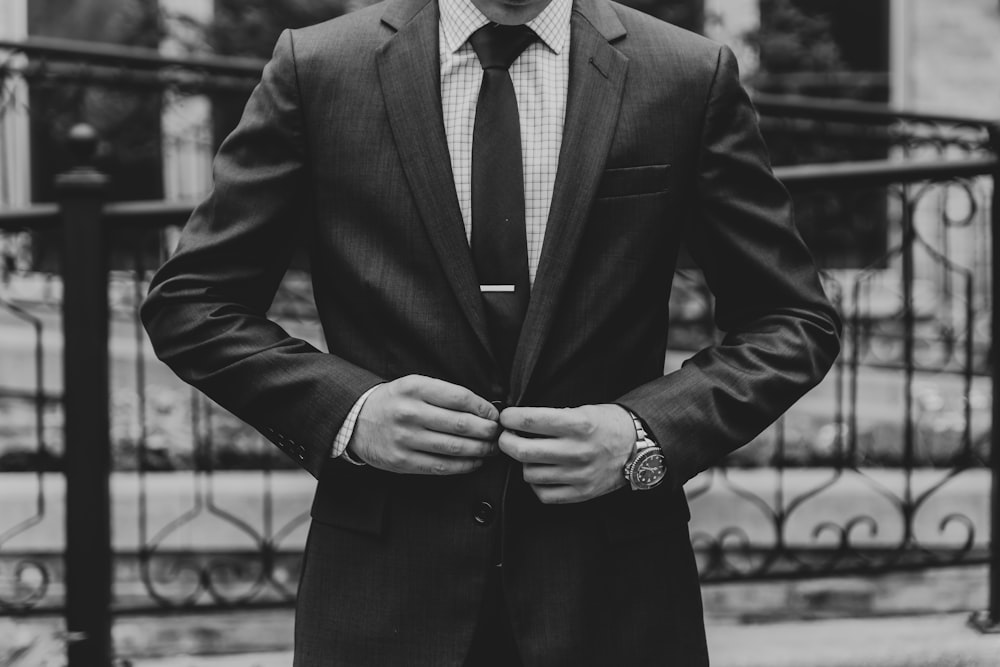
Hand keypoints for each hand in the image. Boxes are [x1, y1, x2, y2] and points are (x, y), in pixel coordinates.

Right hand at [348, 375, 500, 474]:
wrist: (356, 420)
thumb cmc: (393, 402)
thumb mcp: (413, 385)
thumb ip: (444, 393)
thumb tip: (484, 408)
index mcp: (414, 388)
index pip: (460, 397)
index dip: (484, 408)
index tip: (495, 414)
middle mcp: (409, 413)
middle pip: (461, 424)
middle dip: (488, 431)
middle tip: (499, 433)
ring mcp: (405, 438)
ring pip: (454, 447)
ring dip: (480, 450)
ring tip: (492, 448)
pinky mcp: (402, 461)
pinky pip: (441, 466)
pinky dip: (464, 465)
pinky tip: (475, 462)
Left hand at [498, 404, 634, 503]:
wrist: (637, 447)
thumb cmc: (607, 425)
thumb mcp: (583, 410)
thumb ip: (553, 417)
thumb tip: (518, 421)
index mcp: (579, 424)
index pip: (531, 421)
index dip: (510, 418)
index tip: (506, 417)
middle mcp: (578, 451)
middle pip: (524, 451)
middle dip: (507, 442)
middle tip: (507, 437)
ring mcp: (580, 475)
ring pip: (530, 473)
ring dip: (524, 463)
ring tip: (530, 454)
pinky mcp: (581, 493)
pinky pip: (544, 494)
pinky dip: (537, 483)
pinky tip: (542, 472)